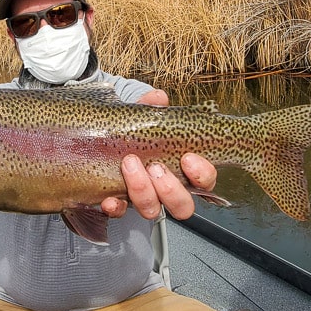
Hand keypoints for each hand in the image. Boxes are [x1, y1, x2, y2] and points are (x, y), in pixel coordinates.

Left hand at [101, 89, 217, 220]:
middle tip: (156, 167)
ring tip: (130, 165)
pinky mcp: (120, 205)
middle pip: (183, 206)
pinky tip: (109, 199)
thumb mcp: (144, 119)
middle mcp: (167, 191)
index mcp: (184, 172)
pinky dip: (116, 207)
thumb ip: (152, 109)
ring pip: (153, 210)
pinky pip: (120, 213)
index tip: (188, 158)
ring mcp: (145, 200)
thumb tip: (159, 97)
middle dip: (170, 189)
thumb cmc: (137, 135)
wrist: (104, 146)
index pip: (205, 181)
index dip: (202, 174)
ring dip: (143, 191)